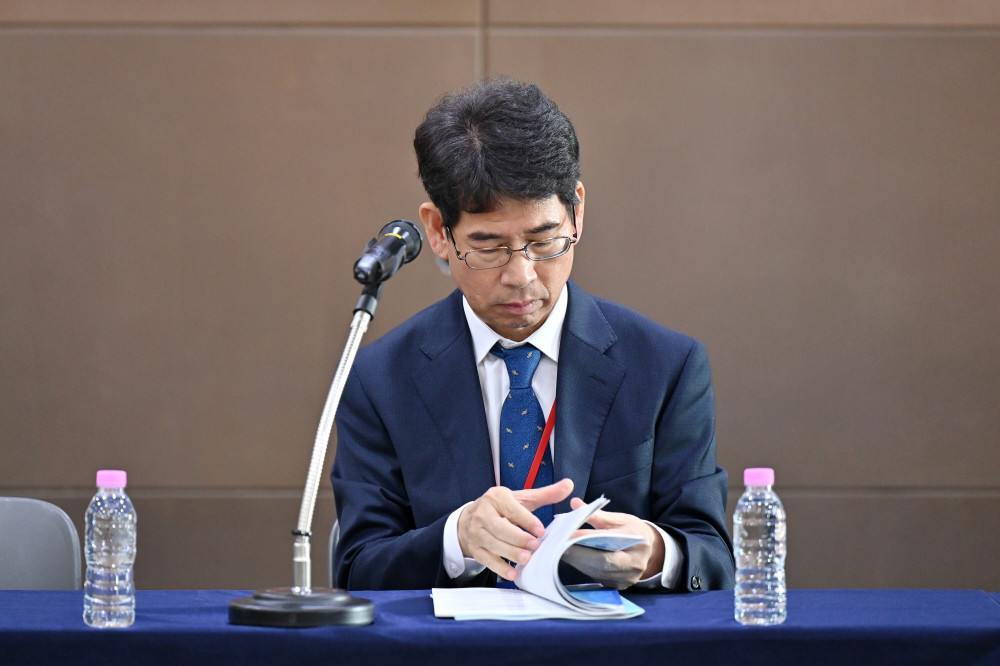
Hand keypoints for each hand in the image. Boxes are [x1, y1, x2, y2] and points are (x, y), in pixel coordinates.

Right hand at [457, 478, 573, 581]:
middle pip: (500, 528)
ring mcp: (477, 532)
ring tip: (526, 559)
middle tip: (535, 546)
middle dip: (518, 538)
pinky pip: (486, 559)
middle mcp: (483, 513)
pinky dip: (499, 567)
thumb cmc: (501, 508)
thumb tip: (569, 485)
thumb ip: (545, 494)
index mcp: (496, 497)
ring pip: (493, 544)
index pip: (511, 509)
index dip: (526, 520)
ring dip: (510, 553)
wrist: (469, 519)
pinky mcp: (475, 548)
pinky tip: (512, 573)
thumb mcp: (521, 498)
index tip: (541, 531)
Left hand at [559, 497, 664, 588]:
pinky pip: (598, 578)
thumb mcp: (620, 519)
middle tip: (558, 545)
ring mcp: (628, 577)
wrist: (651, 551)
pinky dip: (583, 568)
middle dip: (578, 553)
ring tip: (559, 551)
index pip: (608, 539)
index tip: (566, 533)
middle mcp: (635, 562)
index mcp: (638, 539)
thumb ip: (597, 513)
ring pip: (598, 572)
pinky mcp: (620, 586)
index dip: (585, 537)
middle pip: (603, 561)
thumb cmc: (633, 531)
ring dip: (578, 562)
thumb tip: (574, 503)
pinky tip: (572, 560)